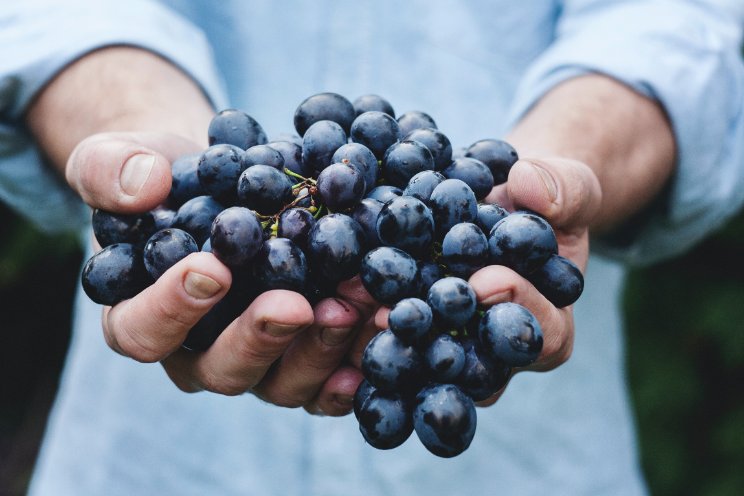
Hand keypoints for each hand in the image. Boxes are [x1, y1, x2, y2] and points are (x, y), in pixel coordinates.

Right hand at [68, 131, 376, 414]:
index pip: (142, 331)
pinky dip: (358, 362)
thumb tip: (143, 186)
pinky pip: (329, 379)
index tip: (211, 269)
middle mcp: (199, 352)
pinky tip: (383, 330)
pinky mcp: (304, 355)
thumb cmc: (165, 177)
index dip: (172, 309)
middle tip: (295, 305)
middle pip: (222, 369)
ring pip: (283, 381)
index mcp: (142, 316)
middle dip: (260, 338)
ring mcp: (258, 360)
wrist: (223, 181)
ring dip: (322, 349)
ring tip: (356, 305)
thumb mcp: (120, 158)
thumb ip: (110, 170)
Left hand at [370, 156, 601, 404]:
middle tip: (398, 314)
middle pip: (471, 365)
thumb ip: (563, 189)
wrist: (501, 203)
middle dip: (436, 338)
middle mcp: (494, 353)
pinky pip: (386, 336)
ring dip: (385, 337)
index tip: (486, 279)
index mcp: (547, 327)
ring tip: (352, 307)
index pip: (541, 335)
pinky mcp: (410, 331)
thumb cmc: (542, 202)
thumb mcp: (567, 187)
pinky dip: (358, 318)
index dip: (517, 309)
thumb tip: (529, 184)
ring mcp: (449, 347)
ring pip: (421, 360)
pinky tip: (329, 299)